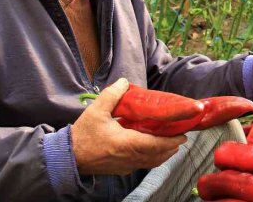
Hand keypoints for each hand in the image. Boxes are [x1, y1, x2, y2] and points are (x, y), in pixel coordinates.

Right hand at [71, 78, 186, 175]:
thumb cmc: (83, 134)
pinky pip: (142, 165)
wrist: (68, 157)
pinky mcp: (121, 170)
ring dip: (163, 154)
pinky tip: (152, 149)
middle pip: (158, 156)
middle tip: (181, 137)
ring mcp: (126, 166)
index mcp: (126, 144)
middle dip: (172, 147)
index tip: (183, 134)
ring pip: (151, 163)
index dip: (172, 141)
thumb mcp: (96, 111)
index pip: (156, 144)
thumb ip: (112, 95)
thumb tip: (124, 82)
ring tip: (171, 143)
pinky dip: (152, 158)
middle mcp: (130, 158)